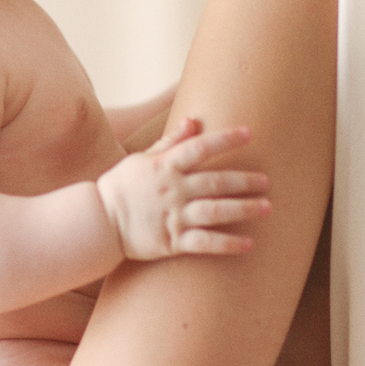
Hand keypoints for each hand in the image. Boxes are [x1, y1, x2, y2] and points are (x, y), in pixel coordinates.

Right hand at [95, 118, 270, 259]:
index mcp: (165, 166)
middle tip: (267, 181)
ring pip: (216, 211)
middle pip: (215, 181)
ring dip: (244, 209)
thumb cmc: (121, 187)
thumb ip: (169, 142)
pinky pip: (205, 243)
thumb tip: (192, 121)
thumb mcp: (142, 159)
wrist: (98, 222)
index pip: (201, 147)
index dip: (226, 139)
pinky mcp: (172, 241)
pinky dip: (228, 244)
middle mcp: (173, 190)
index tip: (249, 133)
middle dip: (244, 180)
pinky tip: (249, 244)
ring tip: (267, 207)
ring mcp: (173, 216)